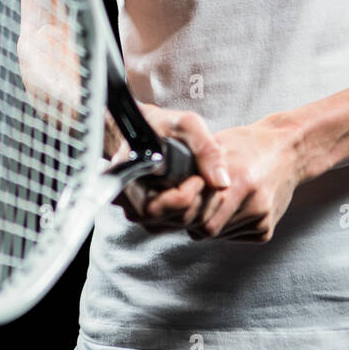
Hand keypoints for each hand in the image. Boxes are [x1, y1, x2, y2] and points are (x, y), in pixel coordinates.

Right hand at [109, 104, 231, 232]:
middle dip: (199, 201)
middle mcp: (128, 201)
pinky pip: (179, 224)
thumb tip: (222, 182)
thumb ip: (205, 149)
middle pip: (170, 219)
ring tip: (205, 181)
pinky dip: (198, 211)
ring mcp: (140, 211)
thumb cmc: (162, 124)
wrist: (148, 128)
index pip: (155, 209)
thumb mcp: (186, 124)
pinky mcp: (154, 215)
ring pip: (178, 225)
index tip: (198, 177)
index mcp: (126, 177)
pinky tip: (202, 191)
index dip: (184, 196)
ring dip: (202, 207)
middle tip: (206, 178)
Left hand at [183, 116, 300, 242]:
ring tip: (210, 201)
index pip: (196, 212)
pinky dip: (224, 227)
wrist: (289, 150)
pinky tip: (229, 208)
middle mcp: (252, 202)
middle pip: (205, 228)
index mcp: (238, 179)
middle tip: (189, 203)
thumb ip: (194, 167)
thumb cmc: (249, 145)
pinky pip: (233, 237)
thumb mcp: (218, 146)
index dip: (180, 209)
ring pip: (217, 236)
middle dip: (191, 219)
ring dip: (207, 223)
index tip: (176, 199)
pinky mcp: (266, 231)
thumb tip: (164, 187)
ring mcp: (261, 219)